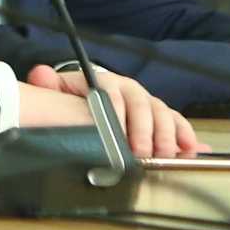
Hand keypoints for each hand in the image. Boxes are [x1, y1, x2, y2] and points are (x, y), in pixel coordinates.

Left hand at [22, 65, 200, 156]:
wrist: (93, 97)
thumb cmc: (76, 97)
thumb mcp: (60, 90)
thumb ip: (49, 84)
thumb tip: (39, 74)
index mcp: (106, 82)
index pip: (112, 93)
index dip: (115, 113)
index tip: (115, 133)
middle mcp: (131, 90)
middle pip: (142, 104)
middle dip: (144, 129)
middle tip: (142, 152)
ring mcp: (148, 104)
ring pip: (163, 113)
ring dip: (166, 135)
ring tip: (164, 154)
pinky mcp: (163, 118)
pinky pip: (178, 123)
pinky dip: (186, 135)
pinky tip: (190, 149)